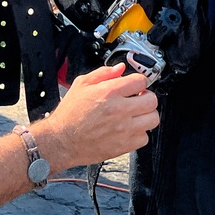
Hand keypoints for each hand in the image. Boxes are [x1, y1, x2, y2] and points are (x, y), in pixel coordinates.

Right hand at [33, 63, 158, 170]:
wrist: (61, 141)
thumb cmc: (69, 115)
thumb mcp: (81, 85)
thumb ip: (103, 73)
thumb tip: (119, 69)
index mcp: (109, 92)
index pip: (141, 81)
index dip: (138, 81)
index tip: (135, 85)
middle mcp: (119, 110)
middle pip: (152, 100)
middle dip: (146, 97)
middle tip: (138, 98)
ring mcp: (124, 129)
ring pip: (153, 119)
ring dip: (146, 115)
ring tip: (136, 114)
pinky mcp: (124, 145)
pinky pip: (144, 138)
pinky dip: (140, 133)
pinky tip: (129, 129)